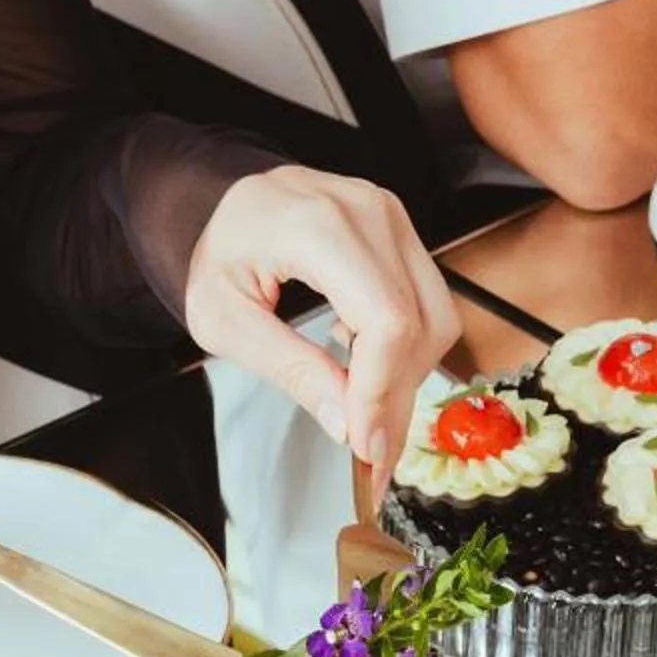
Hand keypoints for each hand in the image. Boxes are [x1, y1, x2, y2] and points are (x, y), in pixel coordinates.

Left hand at [182, 167, 458, 472]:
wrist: (225, 205)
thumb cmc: (218, 255)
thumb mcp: (224, 321)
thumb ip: (289, 368)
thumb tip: (347, 422)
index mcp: (316, 225)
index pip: (385, 320)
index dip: (382, 392)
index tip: (366, 445)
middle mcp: (367, 212)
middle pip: (419, 324)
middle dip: (397, 400)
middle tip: (370, 451)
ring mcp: (392, 218)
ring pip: (437, 318)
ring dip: (407, 378)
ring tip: (361, 402)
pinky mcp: (402, 234)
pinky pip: (430, 305)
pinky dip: (408, 351)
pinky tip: (365, 361)